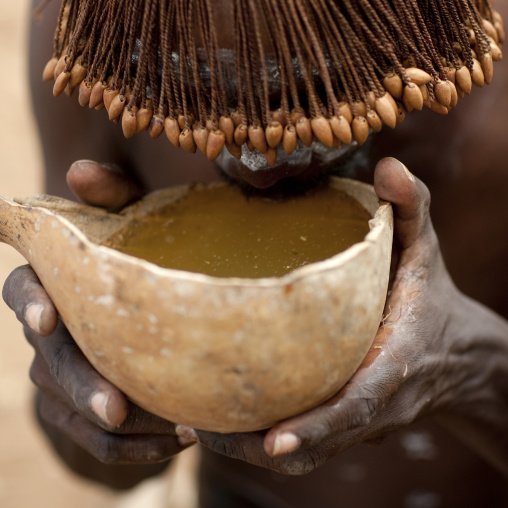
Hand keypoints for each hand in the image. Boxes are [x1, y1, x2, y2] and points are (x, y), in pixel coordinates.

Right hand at [2, 161, 195, 487]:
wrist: (149, 324)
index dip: (30, 302)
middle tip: (117, 407)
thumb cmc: (142, 264)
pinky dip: (138, 447)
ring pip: (72, 410)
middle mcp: (49, 333)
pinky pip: (101, 443)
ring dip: (118, 427)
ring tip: (176, 429)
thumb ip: (115, 200)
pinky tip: (178, 440)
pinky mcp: (81, 414)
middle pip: (50, 362)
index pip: (24, 288)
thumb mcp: (136, 226)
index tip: (48, 319)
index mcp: (53, 284)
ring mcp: (60, 378)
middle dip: (79, 384)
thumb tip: (82, 170)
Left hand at [193, 157, 470, 473]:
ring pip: (305, 452)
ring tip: (190, 428)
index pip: (359, 404)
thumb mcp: (425, 248)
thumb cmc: (430, 296)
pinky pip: (304, 443)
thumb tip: (387, 165)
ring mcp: (359, 421)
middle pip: (319, 441)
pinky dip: (259, 441)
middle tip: (195, 429)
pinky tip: (218, 421)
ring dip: (248, 448)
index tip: (273, 440)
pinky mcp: (346, 423)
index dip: (320, 425)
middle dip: (259, 445)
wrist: (456, 353)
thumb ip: (410, 208)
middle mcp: (376, 403)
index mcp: (395, 364)